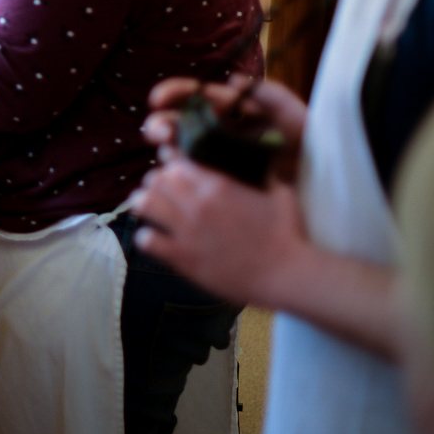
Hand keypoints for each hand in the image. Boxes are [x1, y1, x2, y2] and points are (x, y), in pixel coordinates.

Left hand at [131, 159, 309, 306]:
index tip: (171, 166)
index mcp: (218, 184)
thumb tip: (260, 159)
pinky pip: (146, 240)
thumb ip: (264, 174)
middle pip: (156, 179)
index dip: (171, 161)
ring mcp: (187, 231)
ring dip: (144, 203)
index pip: (177, 160)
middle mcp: (197, 203)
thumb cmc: (289, 234)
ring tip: (149, 209)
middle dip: (156, 182)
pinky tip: (154, 239)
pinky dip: (146, 237)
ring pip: (144, 204)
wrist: (287, 274)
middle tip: (161, 191)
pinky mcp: (183, 258)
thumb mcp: (280, 193)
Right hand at [144, 74, 305, 180]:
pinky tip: (182, 179)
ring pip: (177, 152)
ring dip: (166, 152)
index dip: (171, 93)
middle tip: (159, 134)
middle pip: (176, 124)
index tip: (157, 100)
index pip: (193, 95)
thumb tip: (233, 79)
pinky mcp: (218, 184)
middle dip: (159, 125)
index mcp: (231, 110)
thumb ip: (270, 94)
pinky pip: (191, 179)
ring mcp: (215, 159)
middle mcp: (216, 132)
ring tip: (171, 157)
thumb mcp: (294, 114)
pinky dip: (179, 177)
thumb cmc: (310, 144)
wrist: (322, 184)